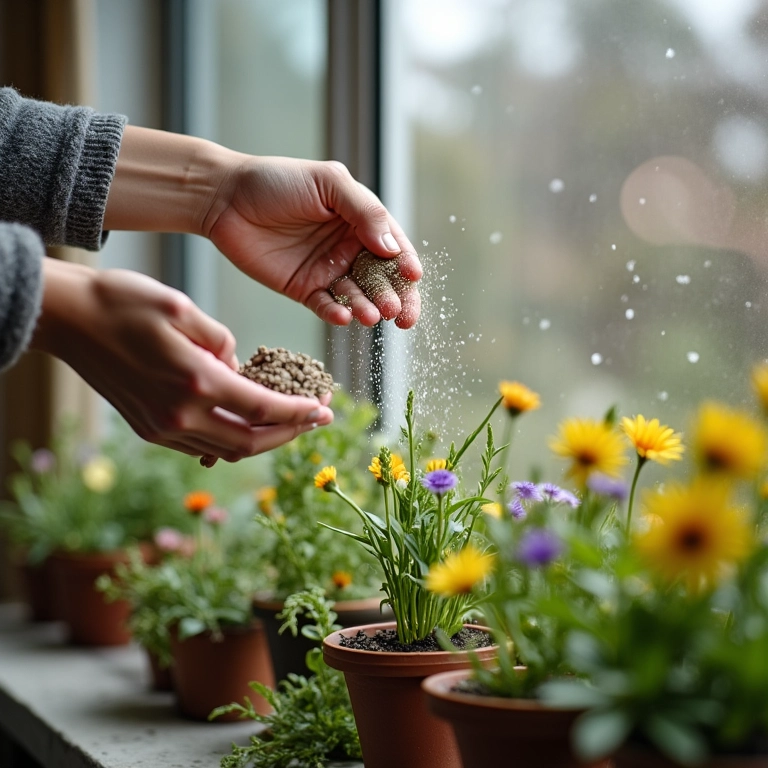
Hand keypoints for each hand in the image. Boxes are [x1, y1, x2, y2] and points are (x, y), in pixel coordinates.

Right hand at [31, 259, 332, 460]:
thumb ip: (223, 343)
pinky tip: (248, 422)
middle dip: (290, 434)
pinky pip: (202, 445)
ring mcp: (162, 428)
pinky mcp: (150, 429)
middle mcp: (179, 415)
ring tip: (290, 422)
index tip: (324, 410)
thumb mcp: (183, 308)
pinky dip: (232, 439)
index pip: (262, 409)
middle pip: (250, 441)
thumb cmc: (123, 302)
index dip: (299, 414)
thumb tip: (240, 369)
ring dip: (263, 440)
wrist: (66, 318)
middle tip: (316, 420)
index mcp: (195, 382)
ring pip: (227, 449)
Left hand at [204, 156, 421, 328]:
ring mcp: (327, 270)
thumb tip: (391, 249)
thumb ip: (364, 211)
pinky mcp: (304, 289)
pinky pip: (326, 305)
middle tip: (400, 314)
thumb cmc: (277, 181)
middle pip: (382, 278)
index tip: (413, 277)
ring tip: (372, 316)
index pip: (393, 247)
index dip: (406, 263)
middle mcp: (348, 247)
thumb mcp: (328, 183)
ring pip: (357, 296)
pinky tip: (343, 316)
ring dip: (368, 307)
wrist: (225, 198)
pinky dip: (336, 313)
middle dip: (395, 297)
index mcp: (360, 220)